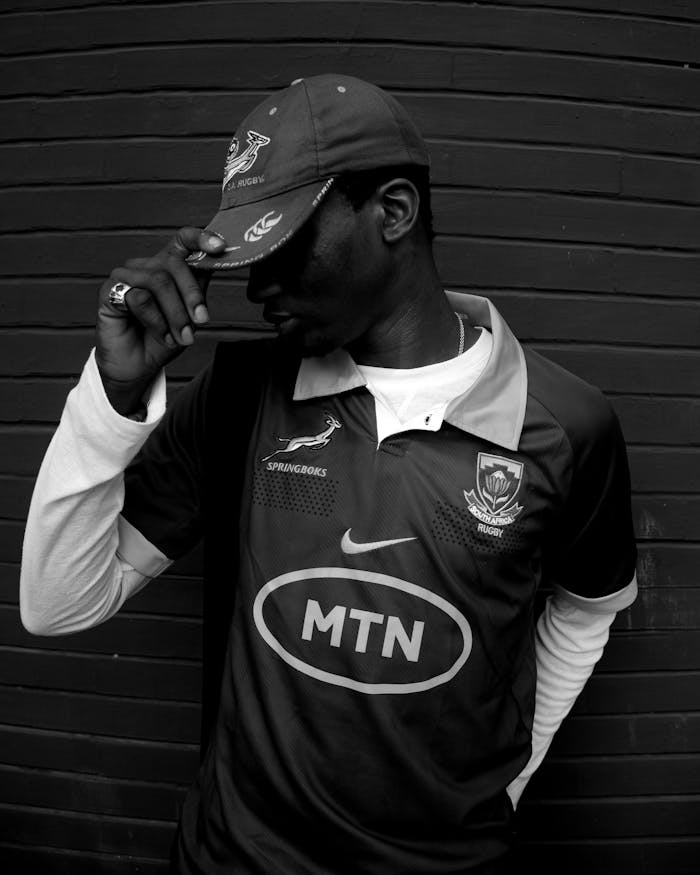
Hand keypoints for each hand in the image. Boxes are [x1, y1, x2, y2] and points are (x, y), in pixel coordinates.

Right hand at [95, 227, 225, 414]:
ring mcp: (126, 277)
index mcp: (167, 267)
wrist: (139, 368)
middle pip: (174, 263)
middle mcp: (146, 266)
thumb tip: (217, 262)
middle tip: (202, 321)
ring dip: (175, 314)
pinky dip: (156, 321)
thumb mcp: (190, 315)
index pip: (182, 241)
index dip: (200, 238)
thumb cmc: (164, 340)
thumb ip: (200, 289)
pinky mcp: (108, 292)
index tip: (220, 246)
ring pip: (159, 281)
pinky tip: (160, 334)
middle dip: (192, 294)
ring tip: (181, 337)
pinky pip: (139, 298)